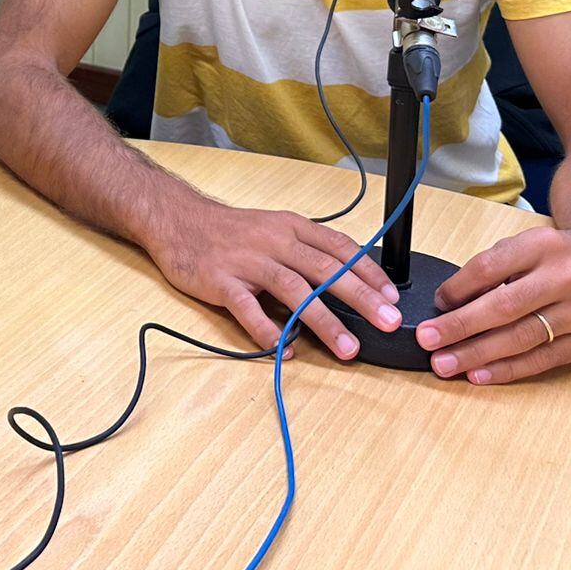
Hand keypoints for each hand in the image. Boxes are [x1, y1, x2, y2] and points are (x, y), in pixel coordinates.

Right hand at [145, 201, 401, 357]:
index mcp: (291, 228)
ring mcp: (247, 262)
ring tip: (347, 348)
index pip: (338, 248)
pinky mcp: (221, 281)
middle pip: (324, 270)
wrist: (178, 219)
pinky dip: (268, 330)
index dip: (368, 273)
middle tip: (387, 322)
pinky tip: (286, 350)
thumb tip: (348, 281)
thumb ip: (306, 251)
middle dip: (360, 298)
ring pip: (293, 290)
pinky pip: (247, 309)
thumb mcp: (274, 229)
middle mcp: (274, 242)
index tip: (392, 298)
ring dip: (324, 320)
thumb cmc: (231, 231)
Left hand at [417, 223, 570, 384]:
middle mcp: (565, 277)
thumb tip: (453, 301)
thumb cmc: (565, 254)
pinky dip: (508, 369)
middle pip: (504, 306)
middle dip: (461, 326)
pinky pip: (542, 360)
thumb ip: (496, 268)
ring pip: (521, 337)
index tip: (436, 305)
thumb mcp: (531, 244)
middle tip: (428, 340)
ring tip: (445, 363)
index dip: (459, 288)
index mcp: (543, 246)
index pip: (491, 267)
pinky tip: (480, 374)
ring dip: (478, 354)